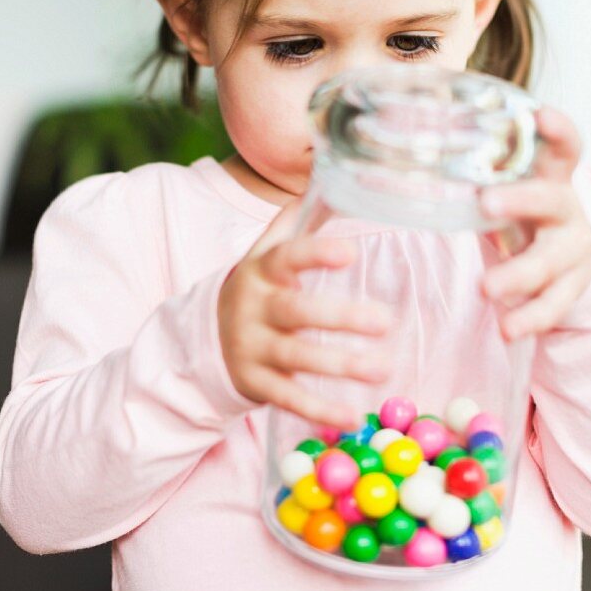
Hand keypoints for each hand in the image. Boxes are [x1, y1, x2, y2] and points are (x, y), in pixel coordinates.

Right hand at [217, 198, 392, 427]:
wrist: (204, 336)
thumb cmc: (257, 289)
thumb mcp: (265, 253)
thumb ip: (296, 221)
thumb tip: (332, 175)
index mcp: (262, 271)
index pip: (287, 257)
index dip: (316, 255)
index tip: (350, 253)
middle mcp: (254, 308)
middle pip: (297, 312)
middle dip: (340, 317)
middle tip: (385, 321)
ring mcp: (252, 348)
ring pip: (297, 357)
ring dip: (341, 363)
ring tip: (383, 369)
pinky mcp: (255, 383)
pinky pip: (289, 398)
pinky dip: (320, 409)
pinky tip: (354, 415)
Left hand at [479, 106, 590, 340]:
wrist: (564, 254)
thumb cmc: (519, 210)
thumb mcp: (504, 184)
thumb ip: (465, 168)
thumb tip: (379, 145)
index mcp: (550, 175)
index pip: (564, 146)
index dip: (558, 129)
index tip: (541, 114)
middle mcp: (567, 208)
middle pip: (551, 199)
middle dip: (520, 200)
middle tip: (486, 204)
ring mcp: (574, 249)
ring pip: (552, 260)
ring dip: (519, 274)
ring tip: (487, 289)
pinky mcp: (573, 286)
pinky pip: (554, 304)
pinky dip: (530, 318)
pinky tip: (507, 329)